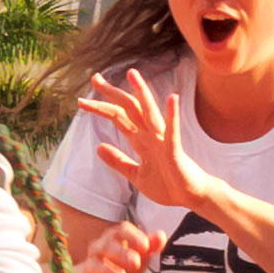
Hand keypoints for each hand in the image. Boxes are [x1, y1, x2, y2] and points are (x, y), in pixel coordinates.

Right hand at [68, 214, 154, 272]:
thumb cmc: (121, 267)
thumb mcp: (138, 258)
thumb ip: (150, 247)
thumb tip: (162, 235)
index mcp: (115, 238)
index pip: (122, 230)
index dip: (133, 236)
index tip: (145, 246)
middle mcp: (99, 248)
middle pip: (108, 245)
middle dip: (122, 252)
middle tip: (136, 262)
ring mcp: (90, 265)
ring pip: (95, 263)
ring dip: (108, 270)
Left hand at [77, 68, 210, 226]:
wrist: (191, 198)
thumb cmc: (168, 185)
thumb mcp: (136, 175)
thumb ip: (118, 161)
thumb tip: (98, 146)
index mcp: (141, 140)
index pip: (118, 118)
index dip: (100, 108)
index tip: (82, 101)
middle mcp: (151, 135)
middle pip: (129, 109)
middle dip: (112, 94)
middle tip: (95, 78)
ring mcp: (163, 140)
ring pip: (150, 112)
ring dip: (142, 92)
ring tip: (132, 73)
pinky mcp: (175, 150)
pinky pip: (173, 131)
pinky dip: (172, 115)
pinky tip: (172, 98)